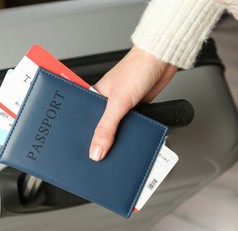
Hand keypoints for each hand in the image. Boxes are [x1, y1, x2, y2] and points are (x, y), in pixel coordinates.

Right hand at [89, 46, 177, 160]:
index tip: (81, 154)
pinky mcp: (133, 110)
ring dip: (116, 139)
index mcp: (93, 97)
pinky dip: (128, 134)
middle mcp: (104, 103)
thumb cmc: (136, 69)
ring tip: (114, 151)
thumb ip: (106, 128)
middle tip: (99, 157)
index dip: (81, 138)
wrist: (160, 61)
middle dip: (100, 141)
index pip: (82, 122)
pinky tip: (129, 141)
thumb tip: (96, 151)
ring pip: (114, 130)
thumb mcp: (117, 103)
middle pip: (98, 128)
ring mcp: (119, 107)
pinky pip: (127, 127)